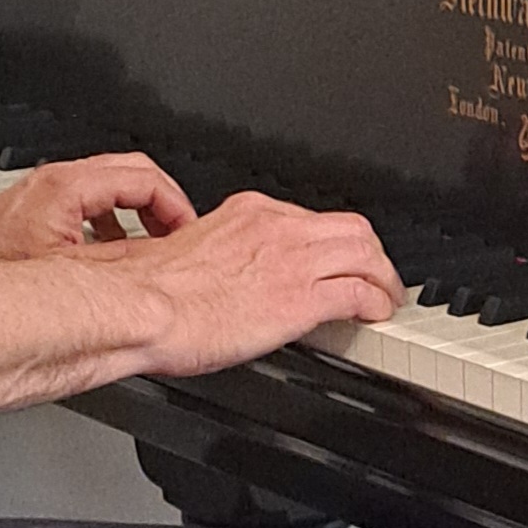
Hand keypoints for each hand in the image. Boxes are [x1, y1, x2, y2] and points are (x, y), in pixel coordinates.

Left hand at [0, 150, 192, 260]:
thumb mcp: (65, 274)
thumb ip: (117, 266)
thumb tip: (157, 277)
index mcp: (70, 186)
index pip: (146, 177)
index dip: (176, 206)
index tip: (187, 234)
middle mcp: (59, 180)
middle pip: (135, 172)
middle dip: (164, 205)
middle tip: (179, 239)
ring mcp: (50, 190)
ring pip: (114, 185)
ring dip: (140, 214)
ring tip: (153, 248)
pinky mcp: (41, 206)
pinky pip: (93, 200)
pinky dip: (114, 221)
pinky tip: (112, 255)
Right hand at [125, 191, 403, 374]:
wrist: (142, 310)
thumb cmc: (151, 293)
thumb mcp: (192, 253)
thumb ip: (223, 256)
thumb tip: (233, 278)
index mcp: (248, 213)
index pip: (309, 218)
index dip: (331, 242)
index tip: (332, 259)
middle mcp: (277, 228)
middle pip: (351, 227)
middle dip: (371, 253)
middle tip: (377, 276)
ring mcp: (292, 260)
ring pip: (365, 253)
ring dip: (384, 278)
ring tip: (386, 297)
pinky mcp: (300, 298)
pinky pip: (359, 292)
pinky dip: (376, 302)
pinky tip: (377, 314)